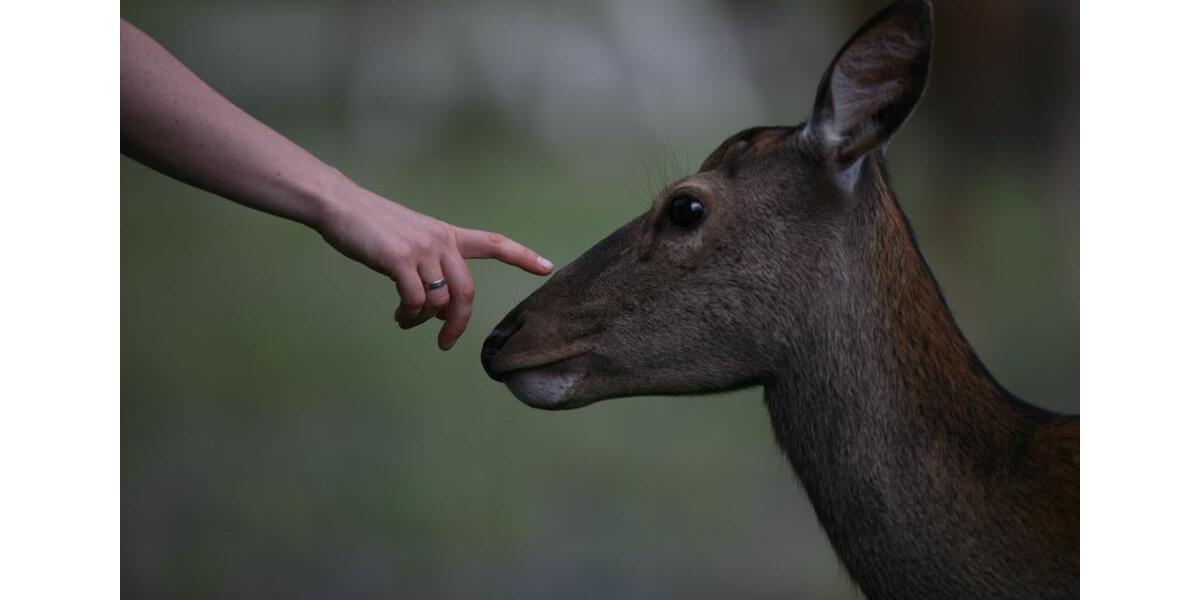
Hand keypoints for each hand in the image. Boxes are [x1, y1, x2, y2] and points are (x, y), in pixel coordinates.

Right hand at [316, 182, 552, 349]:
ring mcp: (421, 249)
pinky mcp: (399, 259)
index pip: (494, 243)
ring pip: (440, 300)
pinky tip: (399, 316)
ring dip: (424, 320)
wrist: (340, 206)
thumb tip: (439, 309)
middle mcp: (441, 240)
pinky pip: (417, 301)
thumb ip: (431, 268)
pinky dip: (410, 315)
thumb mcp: (411, 240)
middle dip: (459, 322)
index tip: (548, 267)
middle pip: (467, 291)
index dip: (522, 256)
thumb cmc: (372, 226)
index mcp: (447, 235)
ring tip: (407, 320)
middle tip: (446, 342)